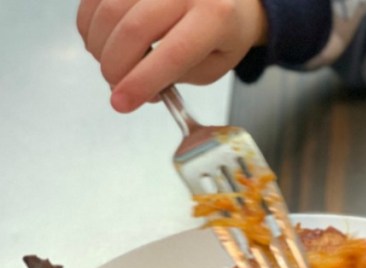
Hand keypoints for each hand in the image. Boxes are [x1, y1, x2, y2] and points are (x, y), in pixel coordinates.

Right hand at [77, 0, 267, 112]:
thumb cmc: (221, 29)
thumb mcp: (214, 63)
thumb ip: (176, 77)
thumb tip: (133, 89)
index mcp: (216, 15)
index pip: (173, 53)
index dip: (141, 82)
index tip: (121, 104)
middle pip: (133, 30)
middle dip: (115, 68)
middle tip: (116, 85)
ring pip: (108, 11)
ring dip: (99, 46)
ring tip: (114, 61)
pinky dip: (90, 25)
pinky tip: (106, 39)